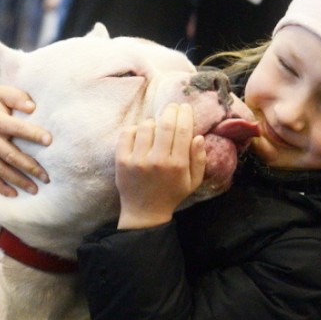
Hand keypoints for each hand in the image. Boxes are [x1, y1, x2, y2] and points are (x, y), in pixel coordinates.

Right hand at [0, 85, 51, 196]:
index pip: (17, 129)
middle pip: (10, 156)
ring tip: (35, 189)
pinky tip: (14, 194)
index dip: (33, 134)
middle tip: (47, 177)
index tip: (49, 141)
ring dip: (18, 181)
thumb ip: (17, 97)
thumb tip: (33, 107)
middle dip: (30, 167)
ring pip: (0, 170)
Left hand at [115, 103, 206, 228]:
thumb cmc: (171, 194)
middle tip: (173, 107)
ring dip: (154, 122)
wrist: (144, 212)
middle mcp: (157, 161)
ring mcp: (137, 160)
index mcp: (177, 165)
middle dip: (171, 111)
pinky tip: (141, 134)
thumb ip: (199, 159)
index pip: (183, 130)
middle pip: (165, 124)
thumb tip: (198, 136)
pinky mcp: (122, 160)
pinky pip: (128, 133)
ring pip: (146, 126)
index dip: (185, 114)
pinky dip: (136, 129)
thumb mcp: (193, 181)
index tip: (185, 107)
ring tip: (157, 126)